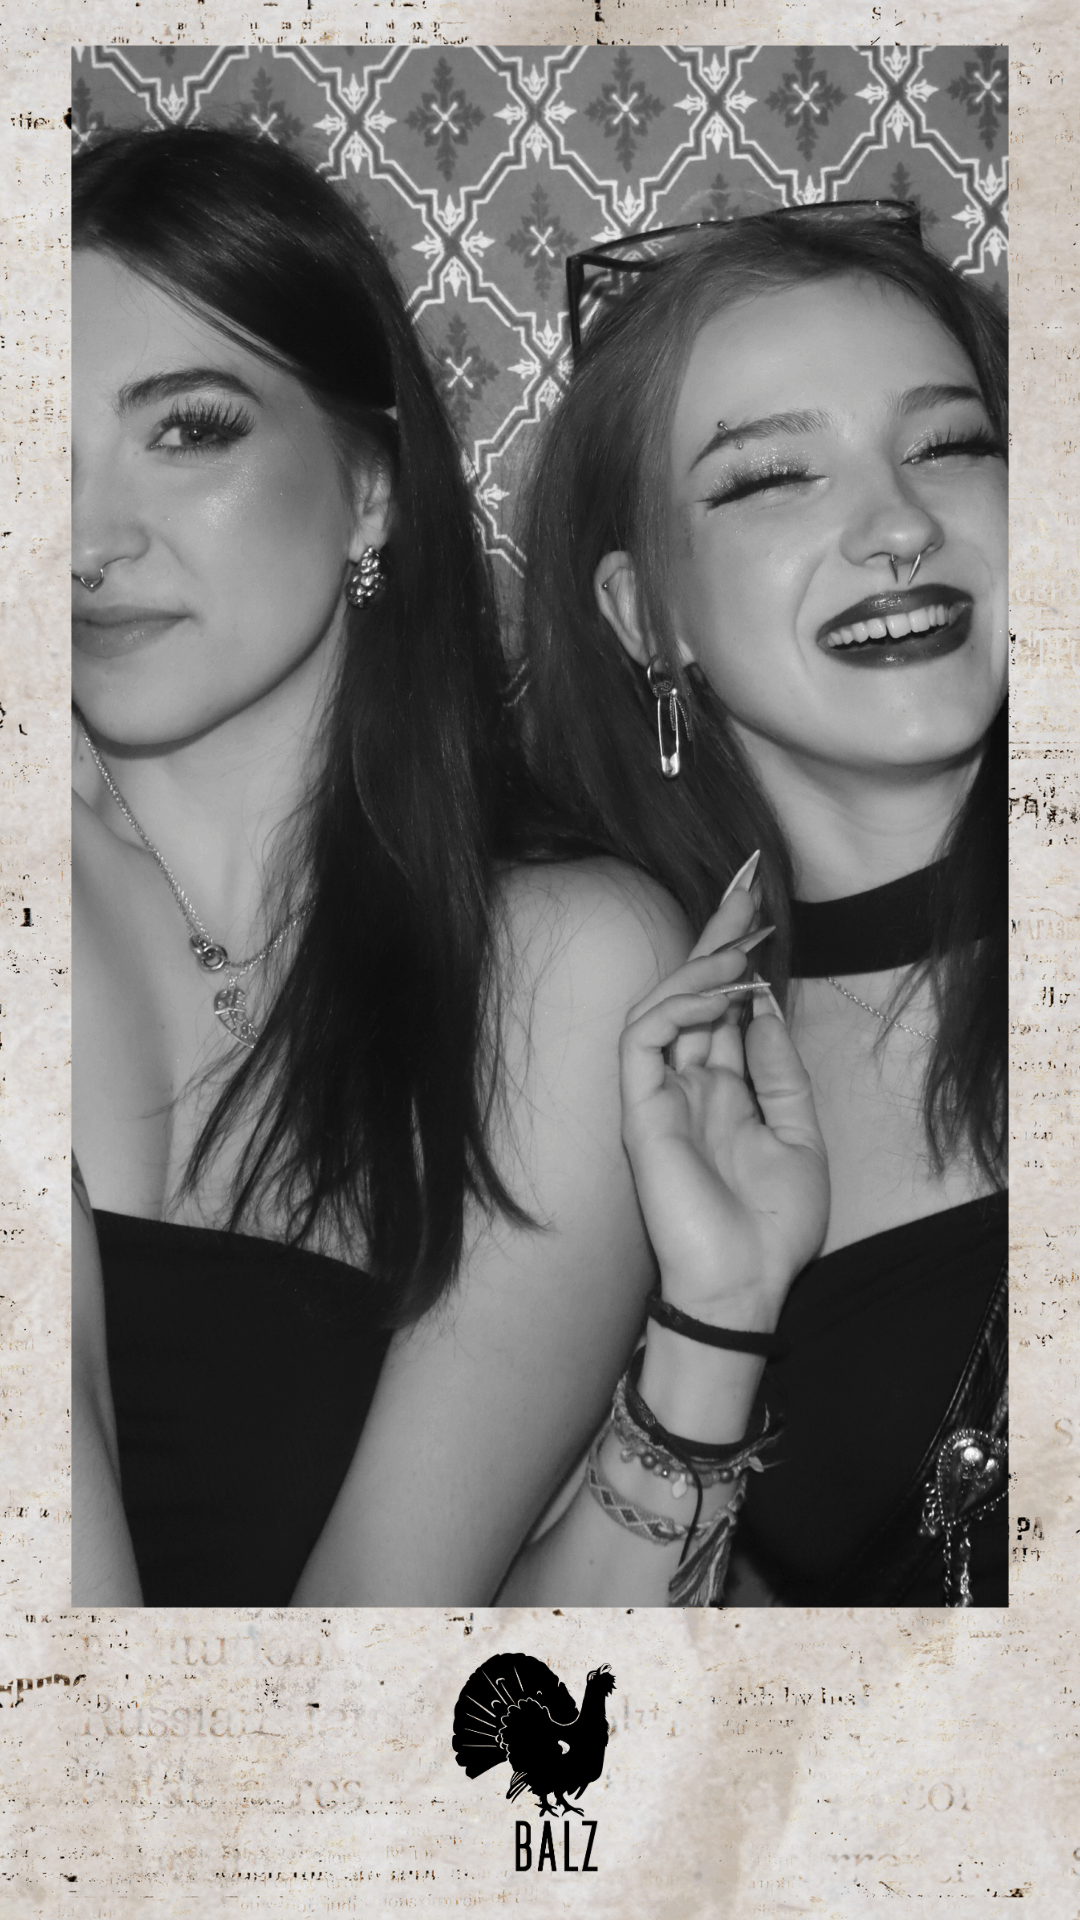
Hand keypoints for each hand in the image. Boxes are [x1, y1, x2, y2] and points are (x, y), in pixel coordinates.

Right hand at [619, 886, 828, 1328]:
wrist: (743, 1286)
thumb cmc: (770, 1229)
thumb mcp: (799, 1136)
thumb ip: (778, 1071)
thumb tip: (765, 1003)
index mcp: (720, 1090)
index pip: (722, 1005)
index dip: (737, 953)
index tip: (761, 902)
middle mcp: (684, 1084)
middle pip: (691, 990)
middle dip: (716, 931)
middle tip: (745, 877)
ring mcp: (657, 1095)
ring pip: (662, 1003)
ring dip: (703, 964)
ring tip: (743, 936)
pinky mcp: (638, 1110)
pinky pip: (645, 1036)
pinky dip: (682, 1005)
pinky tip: (724, 992)